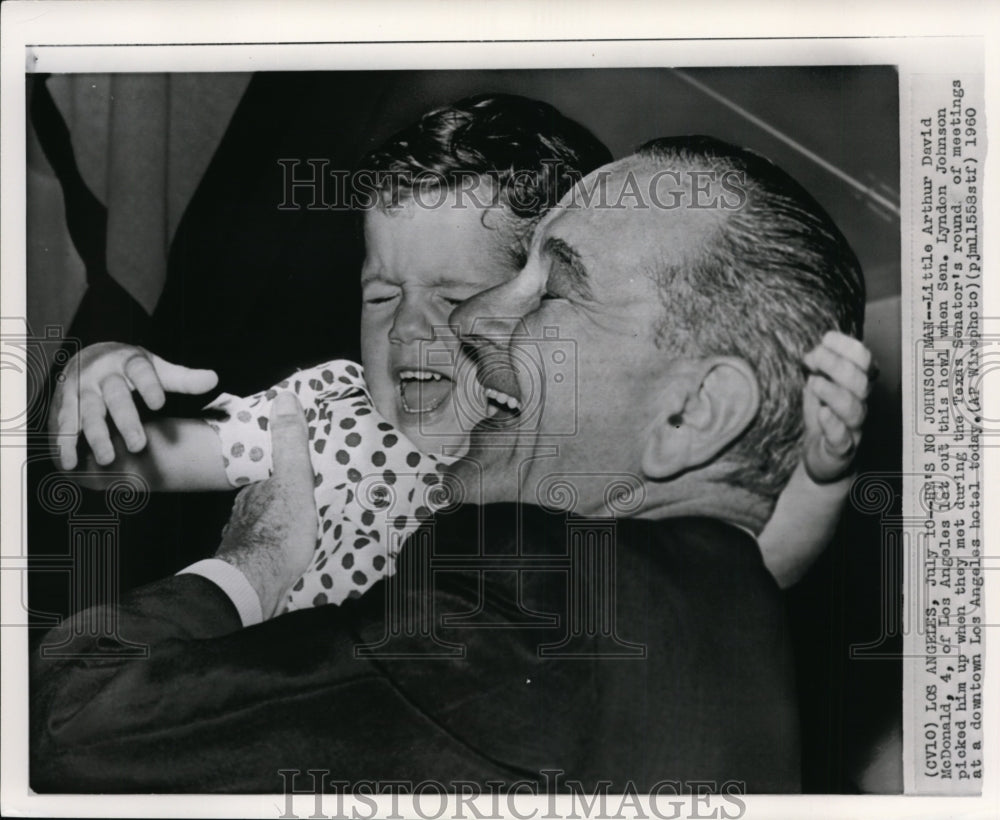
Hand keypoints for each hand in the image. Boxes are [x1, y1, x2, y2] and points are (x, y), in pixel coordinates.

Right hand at [48, 342, 217, 469]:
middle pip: (115, 397)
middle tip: (139, 446)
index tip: (159, 403)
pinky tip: (70, 463)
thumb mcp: (156, 368)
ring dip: (97, 436)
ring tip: (107, 460)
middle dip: (126, 421)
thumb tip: (214, 378)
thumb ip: (182, 378)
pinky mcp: (66, 403)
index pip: (141, 372)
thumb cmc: (132, 369)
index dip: (149, 386)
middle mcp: (103, 374)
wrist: (89, 356)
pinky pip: (65, 423)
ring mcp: (82, 388)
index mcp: (129, 362)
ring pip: (89, 413)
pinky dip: (65, 443)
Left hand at [214, 393, 316, 617]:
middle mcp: (246, 512)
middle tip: (312, 500)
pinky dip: (280, 551)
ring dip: (283, 526)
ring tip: (308, 529)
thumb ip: (289, 443)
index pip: (272, 471)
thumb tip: (284, 397)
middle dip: (286, 499)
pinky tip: (292, 557)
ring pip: (267, 526)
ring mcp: (245, 540)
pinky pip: (268, 553)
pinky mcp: (251, 568)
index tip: (306, 471)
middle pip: (269, 499)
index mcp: (257, 489)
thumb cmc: (279, 531)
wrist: (257, 585)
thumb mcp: (293, 480)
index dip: (287, 469)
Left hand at [801, 331, 874, 483]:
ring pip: (854, 409)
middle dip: (836, 364)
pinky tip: (822, 413)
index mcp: (857, 384)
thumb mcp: (820, 385)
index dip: (846, 346)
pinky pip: (842, 438)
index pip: (863, 359)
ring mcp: (853, 428)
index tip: (825, 339)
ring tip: (814, 383)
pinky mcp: (841, 450)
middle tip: (812, 359)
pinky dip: (832, 424)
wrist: (823, 457)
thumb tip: (815, 351)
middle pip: (860, 381)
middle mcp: (860, 404)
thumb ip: (820, 367)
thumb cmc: (824, 417)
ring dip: (833, 392)